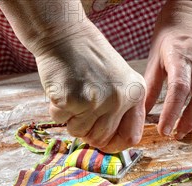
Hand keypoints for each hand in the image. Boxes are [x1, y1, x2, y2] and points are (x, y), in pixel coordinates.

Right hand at [33, 20, 145, 152]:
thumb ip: (121, 109)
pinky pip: (60, 119)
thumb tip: (112, 144)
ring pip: (78, 132)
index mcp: (135, 93)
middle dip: (86, 131)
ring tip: (72, 95)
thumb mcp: (119, 80)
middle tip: (79, 113)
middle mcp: (119, 99)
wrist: (65, 34)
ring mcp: (96, 100)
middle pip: (100, 139)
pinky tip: (61, 88)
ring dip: (69, 119)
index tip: (104, 142)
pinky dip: (55, 108)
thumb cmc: (89, 58)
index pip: (131, 137)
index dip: (114, 144)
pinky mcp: (72, 99)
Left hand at [145, 1, 191, 138]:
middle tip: (176, 135)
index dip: (172, 112)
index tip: (164, 130)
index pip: (179, 88)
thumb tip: (141, 114)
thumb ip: (151, 86)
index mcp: (179, 55)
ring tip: (188, 130)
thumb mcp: (155, 56)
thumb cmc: (170, 34)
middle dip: (189, 120)